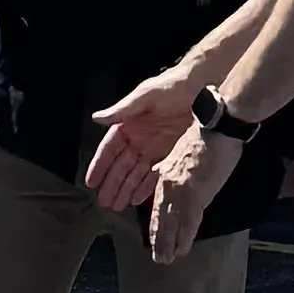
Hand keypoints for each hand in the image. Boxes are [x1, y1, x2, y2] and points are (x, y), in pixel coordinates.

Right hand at [84, 64, 200, 215]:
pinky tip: (138, 199)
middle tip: (104, 202)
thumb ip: (123, 109)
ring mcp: (153, 147)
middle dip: (112, 184)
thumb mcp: (146, 95)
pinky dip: (146, 186)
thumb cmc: (172, 86)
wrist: (202, 85)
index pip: (109, 149)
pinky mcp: (170, 153)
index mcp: (128, 124)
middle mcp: (137, 138)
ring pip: (135, 173)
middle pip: (121, 165)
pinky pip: (155, 173)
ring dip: (126, 189)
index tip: (91, 182)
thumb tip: (97, 118)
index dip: (100, 166)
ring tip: (118, 206)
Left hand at [143, 120, 228, 266]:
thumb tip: (167, 175)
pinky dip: (186, 236)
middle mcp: (168, 184)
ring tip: (167, 259)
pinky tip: (183, 248)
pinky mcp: (196, 194)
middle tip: (158, 258)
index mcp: (165, 174)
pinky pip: (189, 221)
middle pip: (161, 218)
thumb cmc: (204, 136)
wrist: (216, 127)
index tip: (154, 237)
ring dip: (169, 243)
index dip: (156, 224)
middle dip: (159, 240)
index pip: (157, 205)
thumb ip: (172, 167)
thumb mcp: (180, 151)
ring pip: (172, 223)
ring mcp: (181, 190)